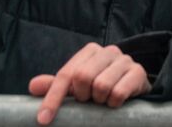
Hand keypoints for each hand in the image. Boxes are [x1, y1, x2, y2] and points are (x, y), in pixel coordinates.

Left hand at [29, 43, 150, 123]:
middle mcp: (108, 51)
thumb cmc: (101, 86)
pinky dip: (113, 103)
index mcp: (90, 51)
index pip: (66, 74)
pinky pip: (118, 93)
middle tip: (89, 101)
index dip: (53, 98)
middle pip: (83, 77)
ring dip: (99, 101)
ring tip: (103, 100)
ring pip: (101, 86)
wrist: (135, 87)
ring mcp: (125, 60)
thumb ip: (56, 86)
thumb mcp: (78, 87)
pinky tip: (116, 102)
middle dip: (83, 96)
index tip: (43, 119)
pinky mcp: (138, 72)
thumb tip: (32, 86)